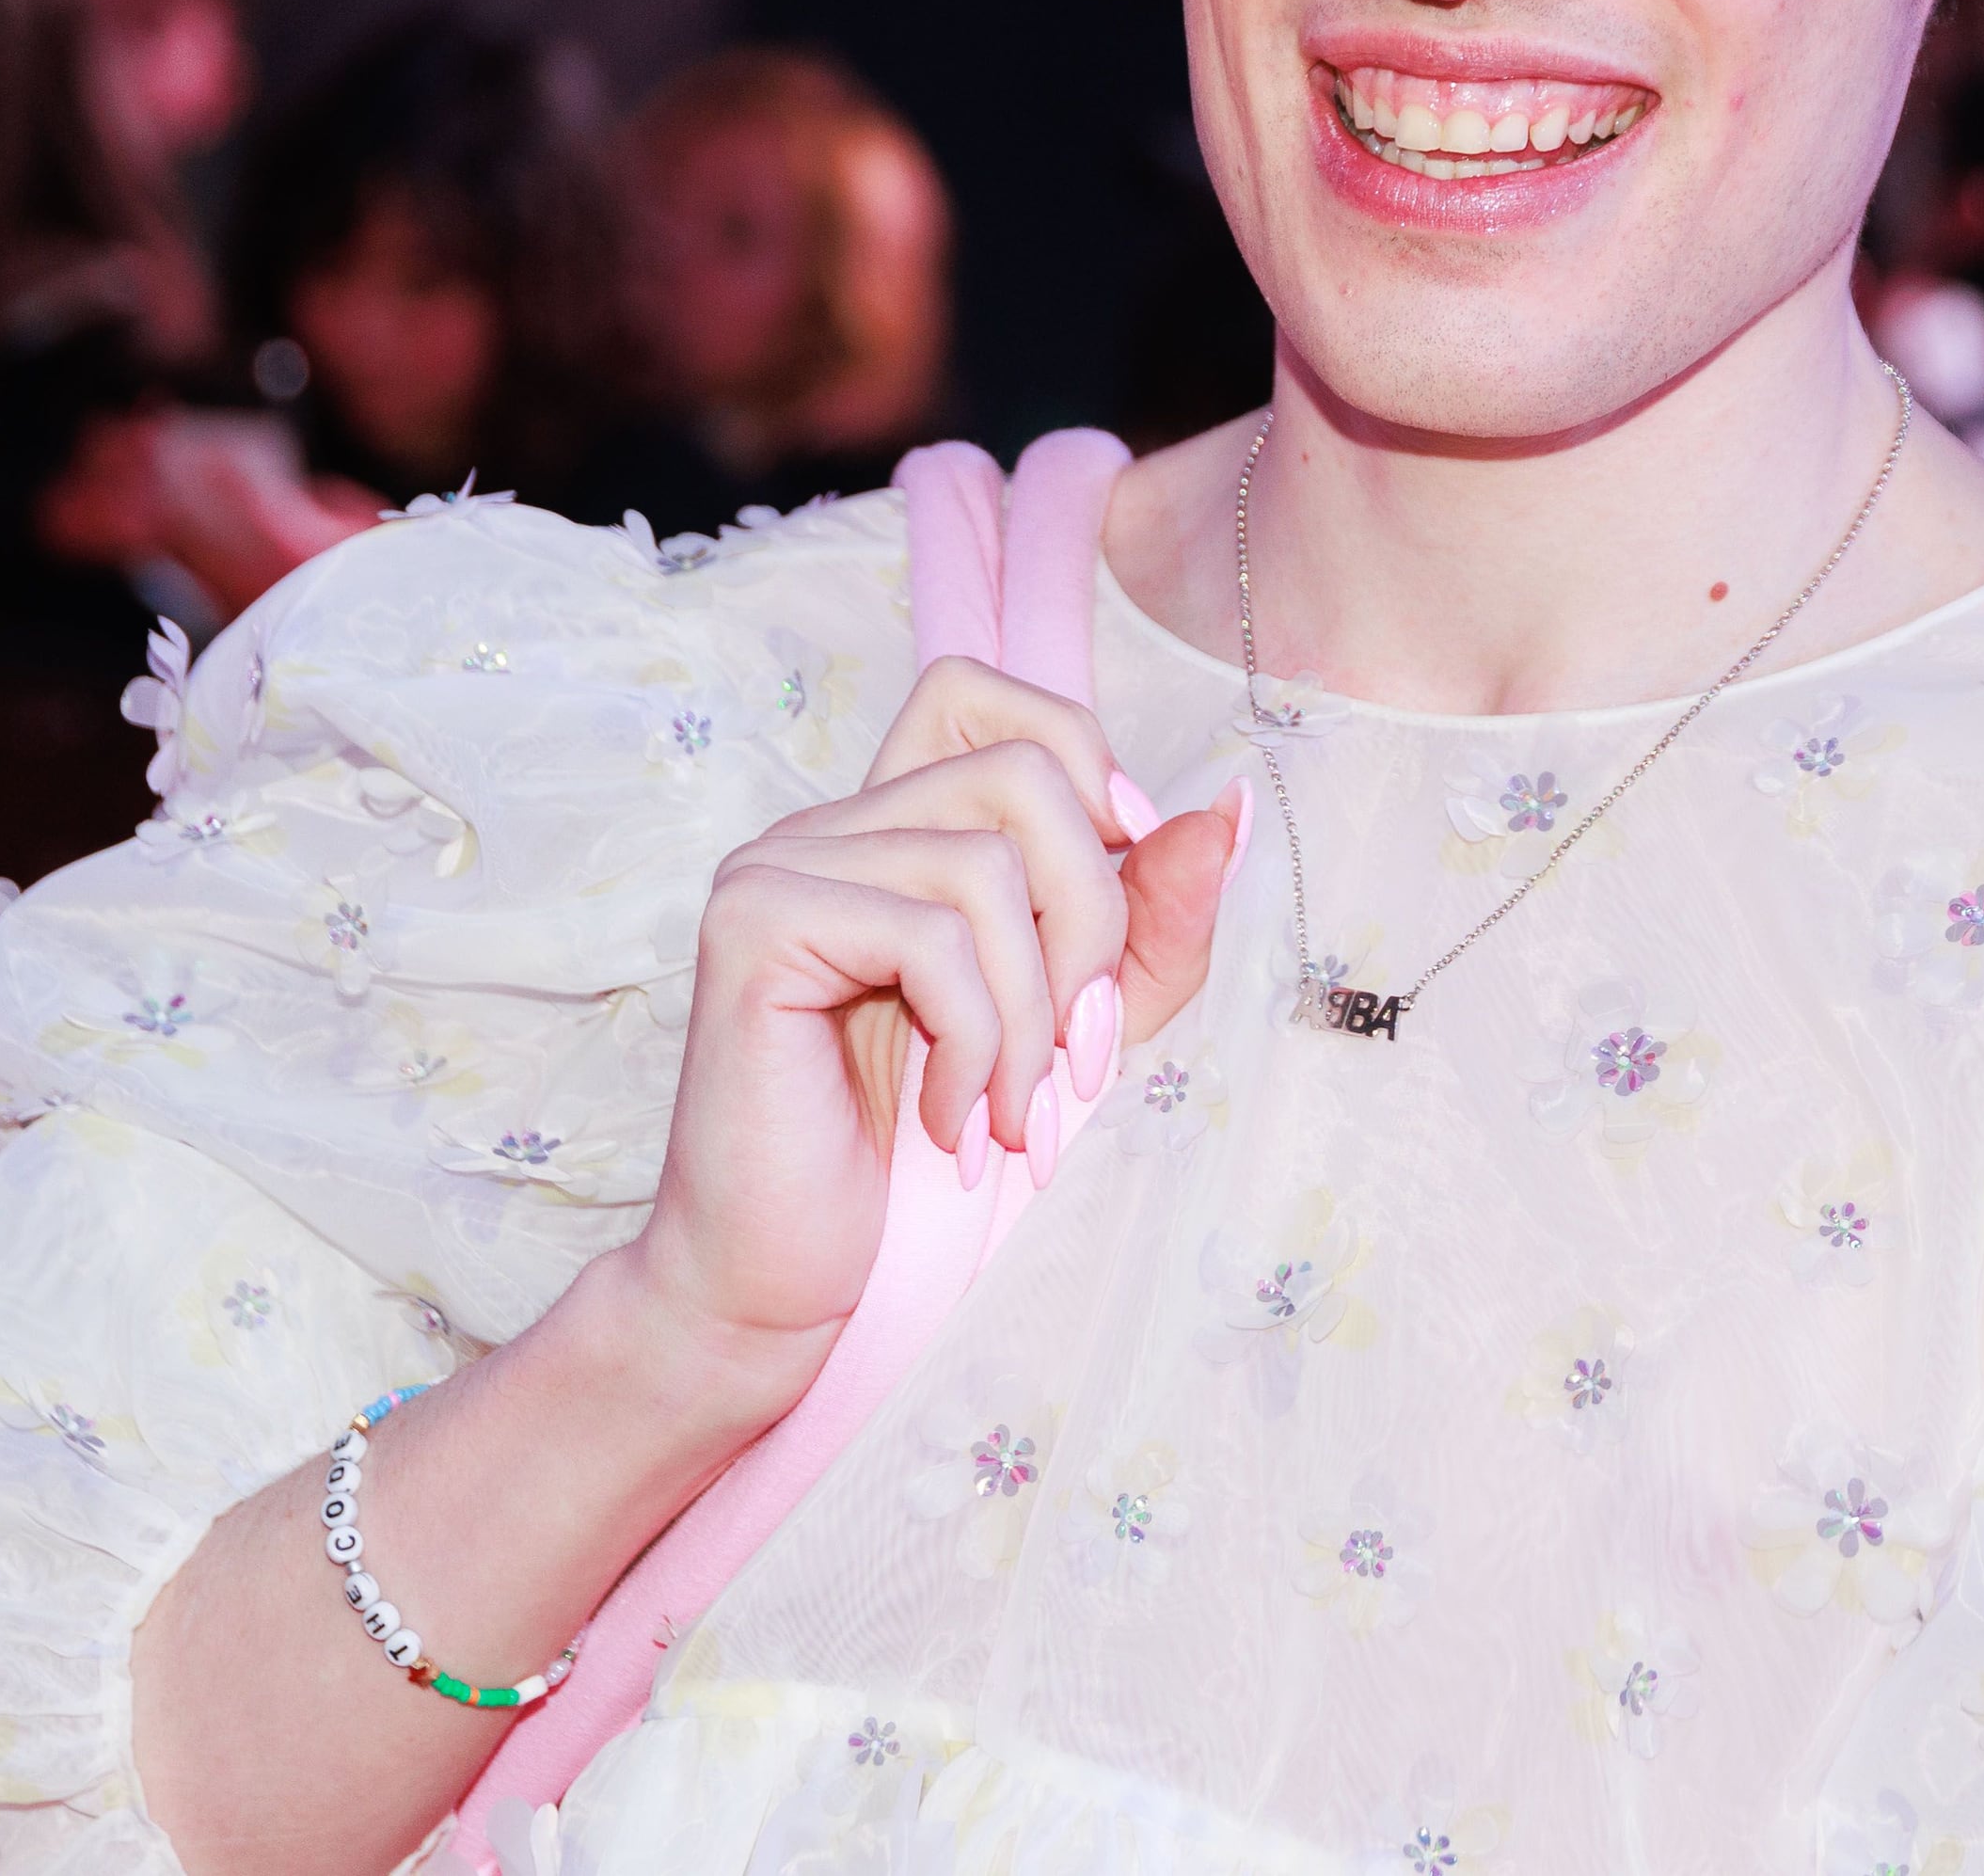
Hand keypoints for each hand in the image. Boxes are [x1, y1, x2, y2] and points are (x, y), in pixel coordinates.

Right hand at [612, 658, 1238, 1404]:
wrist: (787, 1289)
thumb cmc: (923, 1169)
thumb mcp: (1077, 1032)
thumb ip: (1152, 928)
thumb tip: (1228, 813)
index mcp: (891, 834)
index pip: (980, 693)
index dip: (1079, 762)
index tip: (1113, 894)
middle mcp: (826, 828)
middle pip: (1022, 773)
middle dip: (1093, 919)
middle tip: (1077, 1052)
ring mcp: (778, 868)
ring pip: (987, 865)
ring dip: (1034, 1016)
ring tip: (1013, 1114)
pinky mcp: (755, 928)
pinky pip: (931, 937)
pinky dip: (977, 1046)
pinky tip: (952, 1125)